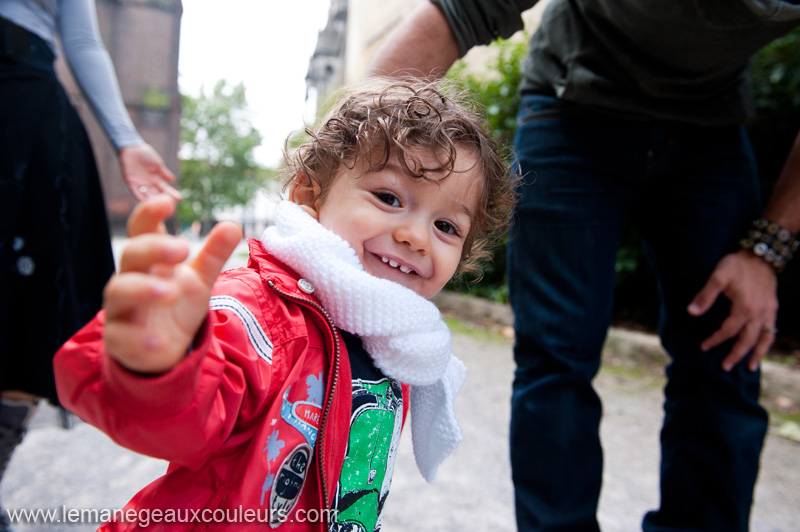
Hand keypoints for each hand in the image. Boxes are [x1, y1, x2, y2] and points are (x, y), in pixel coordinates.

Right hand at [103, 195, 241, 373]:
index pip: (142, 230)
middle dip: (153, 248)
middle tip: (183, 248)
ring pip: (119, 291)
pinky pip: (121, 337)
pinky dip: (139, 338)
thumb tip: (234, 225)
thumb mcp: (200, 279)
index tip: (168, 202)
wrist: (163, 347)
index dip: (149, 213)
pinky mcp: (119, 340)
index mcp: (149, 260)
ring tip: (171, 291)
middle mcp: (129, 279)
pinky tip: (159, 341)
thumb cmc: (176, 303)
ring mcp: (121, 309)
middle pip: (130, 255)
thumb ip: (214, 254)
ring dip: (143, 288)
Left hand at [120, 143, 181, 201]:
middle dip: (162, 200)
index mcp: (155, 179)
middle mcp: (148, 184)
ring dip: (152, 201)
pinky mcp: (130, 182)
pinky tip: (144, 201)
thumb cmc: (145, 154)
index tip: (179, 198)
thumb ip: (164, 173)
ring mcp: (139, 183)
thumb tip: (172, 180)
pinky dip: (139, 196)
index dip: (171, 193)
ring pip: (146, 195)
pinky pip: (135, 191)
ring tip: (158, 206)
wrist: (132, 148)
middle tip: (169, 206)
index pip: (165, 189)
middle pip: (157, 194)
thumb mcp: (157, 164)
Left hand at [687, 250, 777, 371]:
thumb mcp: (718, 277)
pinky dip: (767, 342)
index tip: (704, 346)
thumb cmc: (736, 265)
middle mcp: (759, 313)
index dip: (715, 340)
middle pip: (747, 340)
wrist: (760, 254)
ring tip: (748, 367)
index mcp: (744, 307)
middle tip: (724, 367)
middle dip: (735, 354)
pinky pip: (772, 330)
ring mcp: (768, 311)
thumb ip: (705, 296)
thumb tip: (691, 312)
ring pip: (764, 338)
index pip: (728, 330)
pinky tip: (761, 348)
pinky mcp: (773, 308)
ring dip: (756, 354)